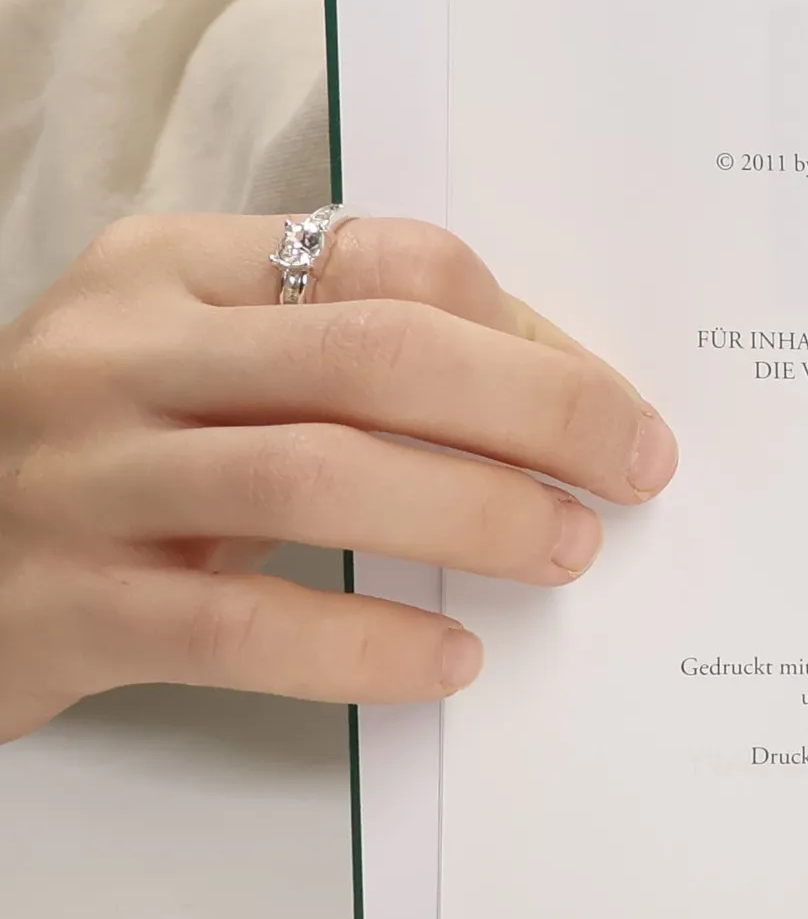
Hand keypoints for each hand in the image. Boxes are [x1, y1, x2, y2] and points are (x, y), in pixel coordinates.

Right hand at [0, 215, 677, 742]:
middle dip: (538, 409)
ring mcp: (81, 478)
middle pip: (377, 355)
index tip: (604, 396)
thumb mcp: (196, 365)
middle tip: (635, 466)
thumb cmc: (97, 452)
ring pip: (320, 477)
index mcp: (169, 268)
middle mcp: (120, 353)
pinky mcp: (62, 609)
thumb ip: (335, 353)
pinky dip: (365, 643)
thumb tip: (549, 387)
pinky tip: (450, 658)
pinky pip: (242, 623)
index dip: (521, 326)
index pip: (386, 259)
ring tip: (568, 550)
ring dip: (475, 514)